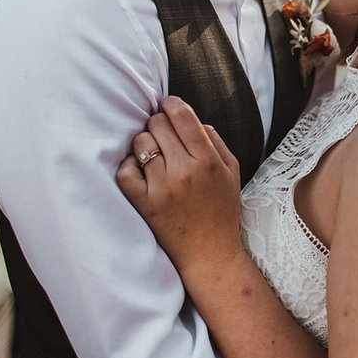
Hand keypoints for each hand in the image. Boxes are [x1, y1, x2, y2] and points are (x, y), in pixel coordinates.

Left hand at [117, 96, 241, 274]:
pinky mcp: (144, 203)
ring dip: (145, 144)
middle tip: (163, 136)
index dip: (171, 104)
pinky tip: (141, 171)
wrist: (209, 253)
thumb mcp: (232, 171)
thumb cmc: (221, 210)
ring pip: (141, 143)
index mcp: (208, 160)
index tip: (167, 106)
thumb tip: (192, 119)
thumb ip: (216, 140)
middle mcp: (185, 171)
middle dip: (159, 124)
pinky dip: (130, 166)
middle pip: (158, 124)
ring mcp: (162, 188)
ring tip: (154, 156)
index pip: (181, 116)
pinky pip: (125, 171)